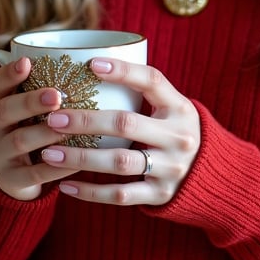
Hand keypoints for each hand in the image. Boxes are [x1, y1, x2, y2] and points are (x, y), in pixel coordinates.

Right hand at [0, 56, 80, 200]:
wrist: (19, 177)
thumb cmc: (33, 129)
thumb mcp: (32, 109)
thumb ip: (47, 88)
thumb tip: (88, 59)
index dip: (9, 73)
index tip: (27, 62)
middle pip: (4, 111)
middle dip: (30, 102)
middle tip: (56, 95)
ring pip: (18, 141)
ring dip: (44, 133)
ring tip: (68, 129)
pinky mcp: (9, 180)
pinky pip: (33, 174)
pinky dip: (55, 167)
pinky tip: (75, 162)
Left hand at [38, 57, 200, 205]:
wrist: (211, 176)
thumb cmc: (176, 131)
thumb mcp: (172, 108)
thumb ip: (144, 93)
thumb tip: (90, 66)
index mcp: (180, 107)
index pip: (152, 81)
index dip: (123, 71)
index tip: (91, 65)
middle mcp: (177, 136)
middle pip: (126, 124)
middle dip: (86, 120)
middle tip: (53, 118)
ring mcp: (170, 167)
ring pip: (119, 162)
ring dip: (80, 158)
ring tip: (48, 154)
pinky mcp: (160, 195)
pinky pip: (121, 194)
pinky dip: (91, 192)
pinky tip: (65, 187)